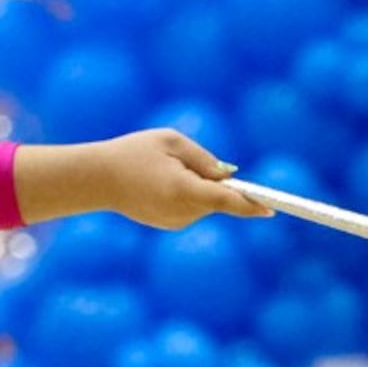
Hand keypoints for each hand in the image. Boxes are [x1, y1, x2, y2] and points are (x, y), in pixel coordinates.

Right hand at [94, 130, 273, 230]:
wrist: (96, 179)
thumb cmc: (133, 153)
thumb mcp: (172, 142)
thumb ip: (205, 159)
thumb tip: (230, 176)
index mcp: (184, 190)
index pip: (227, 200)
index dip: (252, 204)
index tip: (271, 208)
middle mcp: (182, 212)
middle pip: (217, 198)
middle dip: (214, 182)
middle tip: (183, 162)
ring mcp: (175, 222)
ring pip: (205, 203)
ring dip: (198, 187)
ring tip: (163, 172)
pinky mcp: (168, 224)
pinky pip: (191, 208)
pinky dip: (186, 195)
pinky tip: (159, 184)